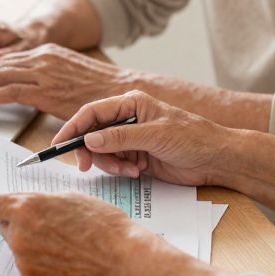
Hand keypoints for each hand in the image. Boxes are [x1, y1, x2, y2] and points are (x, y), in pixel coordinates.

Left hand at [0, 44, 135, 117]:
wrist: (121, 94)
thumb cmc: (97, 88)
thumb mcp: (66, 69)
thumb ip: (38, 66)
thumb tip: (3, 60)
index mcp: (48, 51)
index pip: (6, 58)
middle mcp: (43, 57)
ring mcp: (44, 73)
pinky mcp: (45, 92)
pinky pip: (8, 91)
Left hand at [0, 191, 157, 275]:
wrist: (122, 263)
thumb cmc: (103, 226)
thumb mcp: (70, 198)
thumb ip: (40, 202)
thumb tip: (26, 206)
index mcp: (26, 209)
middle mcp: (19, 237)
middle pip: (4, 227)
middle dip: (19, 224)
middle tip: (47, 225)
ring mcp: (25, 264)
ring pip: (19, 249)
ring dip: (33, 246)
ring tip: (65, 246)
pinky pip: (30, 270)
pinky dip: (42, 266)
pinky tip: (66, 263)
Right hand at [54, 91, 231, 185]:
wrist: (216, 159)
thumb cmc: (192, 137)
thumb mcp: (155, 135)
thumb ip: (120, 137)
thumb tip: (89, 140)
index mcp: (131, 103)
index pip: (92, 113)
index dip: (73, 127)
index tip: (58, 144)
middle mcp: (128, 119)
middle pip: (93, 134)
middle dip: (89, 151)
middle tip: (86, 167)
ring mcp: (131, 139)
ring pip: (102, 152)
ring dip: (110, 164)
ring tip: (130, 170)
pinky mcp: (137, 157)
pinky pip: (115, 164)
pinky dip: (121, 170)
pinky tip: (138, 172)